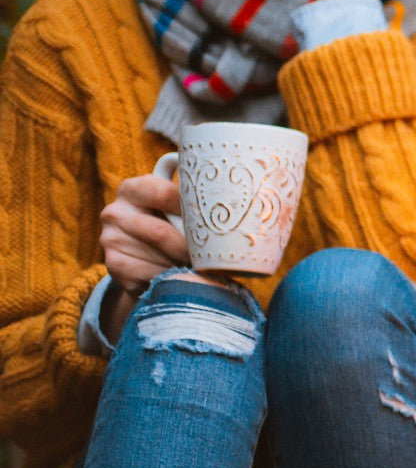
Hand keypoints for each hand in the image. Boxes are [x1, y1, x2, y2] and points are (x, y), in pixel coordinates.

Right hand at [98, 173, 225, 339]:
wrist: (146, 257)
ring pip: (157, 257)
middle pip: (160, 232)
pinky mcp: (113, 264)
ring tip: (201, 268)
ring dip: (182, 266)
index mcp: (134, 188)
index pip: (163, 193)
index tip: (215, 222)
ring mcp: (109, 238)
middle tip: (214, 258)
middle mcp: (115, 211)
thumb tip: (253, 196)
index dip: (191, 208)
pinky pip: (148, 275)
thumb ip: (198, 198)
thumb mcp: (181, 207)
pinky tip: (180, 276)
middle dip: (191, 249)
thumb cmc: (176, 225)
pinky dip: (169, 279)